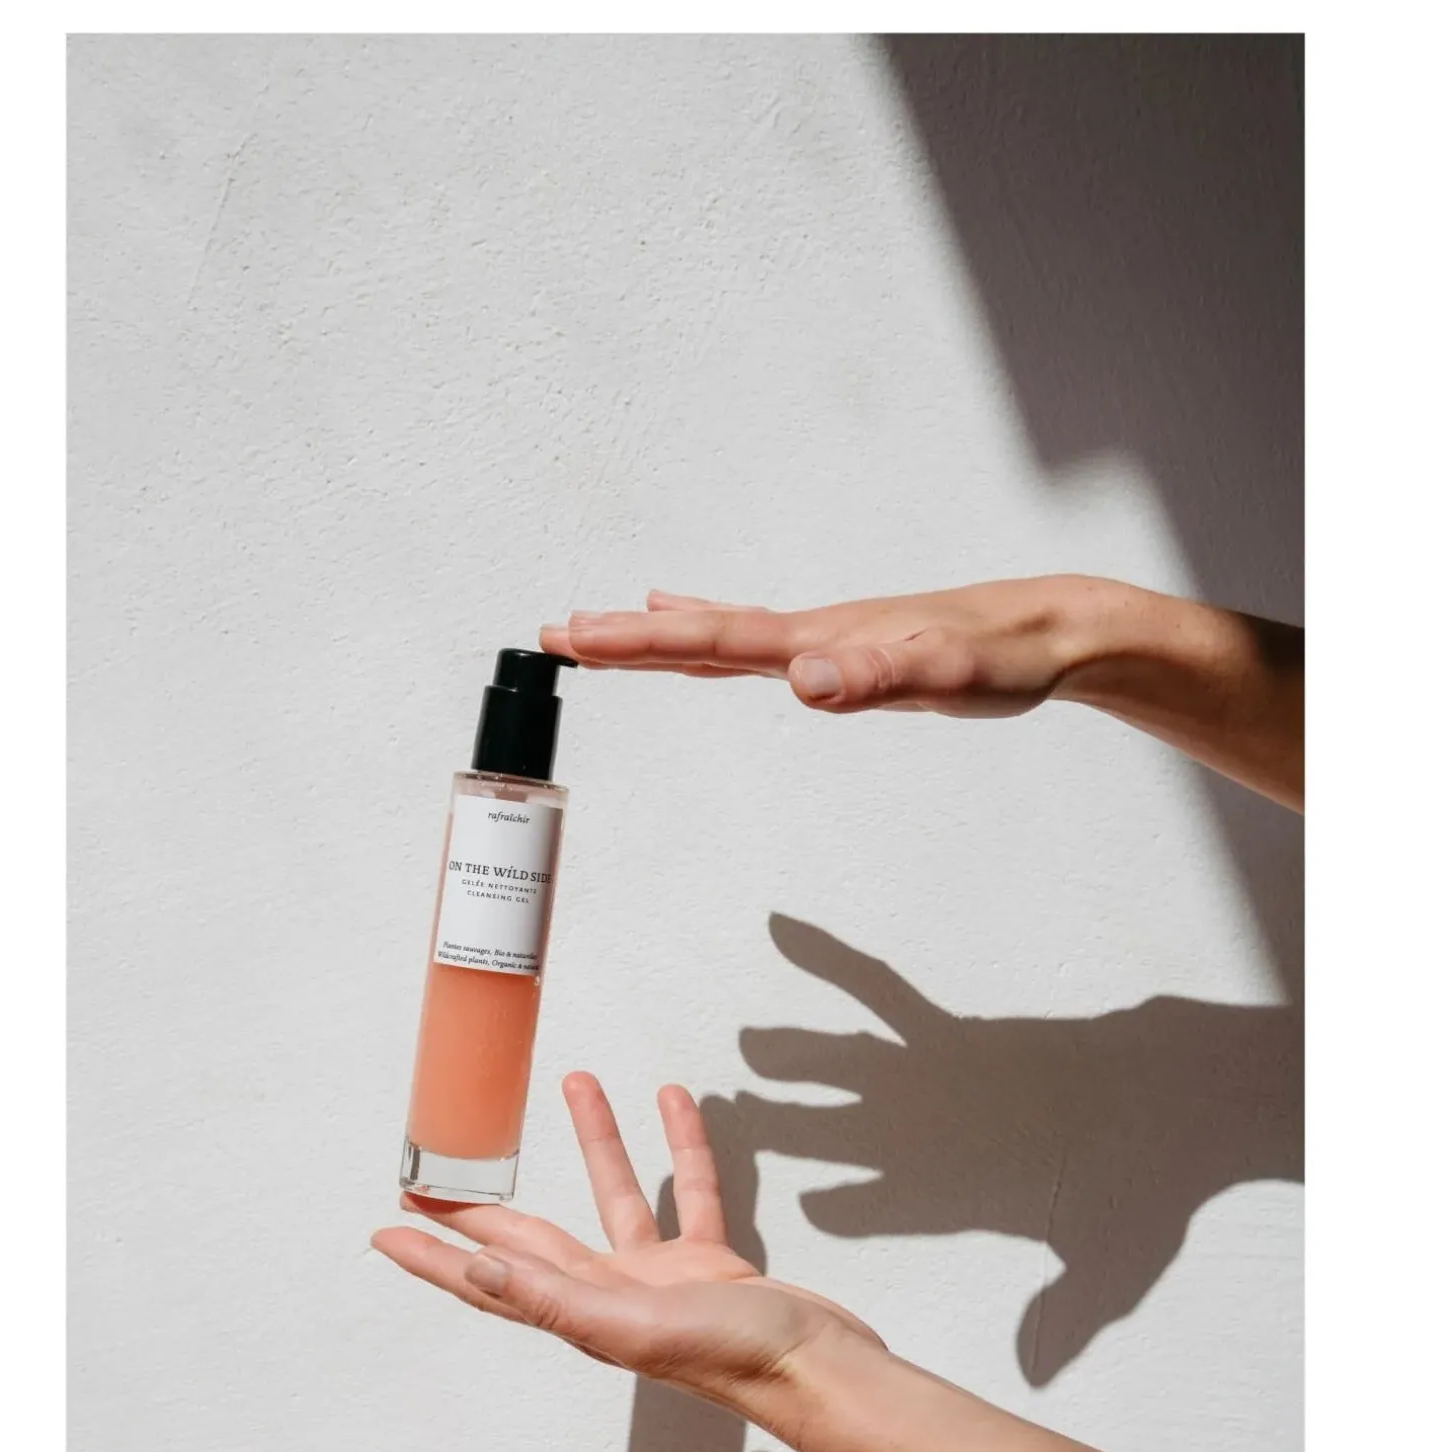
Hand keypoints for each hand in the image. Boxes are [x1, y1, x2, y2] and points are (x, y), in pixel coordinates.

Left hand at [371, 1074, 883, 1413]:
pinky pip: (690, 1191)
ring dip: (597, 1141)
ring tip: (579, 1082)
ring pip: (617, 1196)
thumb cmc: (732, 1358)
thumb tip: (481, 1267)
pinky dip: (680, 1149)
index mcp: (582, 1312)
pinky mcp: (712, 1263)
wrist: (818, 1370)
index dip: (435, 1257)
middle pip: (533, 1237)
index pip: (489, 1279)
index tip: (387, 1232)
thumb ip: (555, 1298)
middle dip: (487, 1205)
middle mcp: (611, 1296)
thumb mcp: (632, 1326)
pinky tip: (675, 1105)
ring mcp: (663, 1279)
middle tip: (444, 1172)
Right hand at [539, 578, 1117, 716]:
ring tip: (595, 630)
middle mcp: (814, 632)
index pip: (716, 639)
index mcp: (824, 638)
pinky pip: (755, 641)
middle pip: (702, 632)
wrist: (1055, 630)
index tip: (575, 639)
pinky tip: (691, 618)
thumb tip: (801, 679)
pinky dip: (710, 630)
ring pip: (720, 635)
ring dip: (655, 634)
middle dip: (625, 638)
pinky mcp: (843, 650)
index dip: (642, 642)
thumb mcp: (950, 679)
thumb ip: (878, 679)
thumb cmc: (1009, 656)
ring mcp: (825, 638)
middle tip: (550, 634)